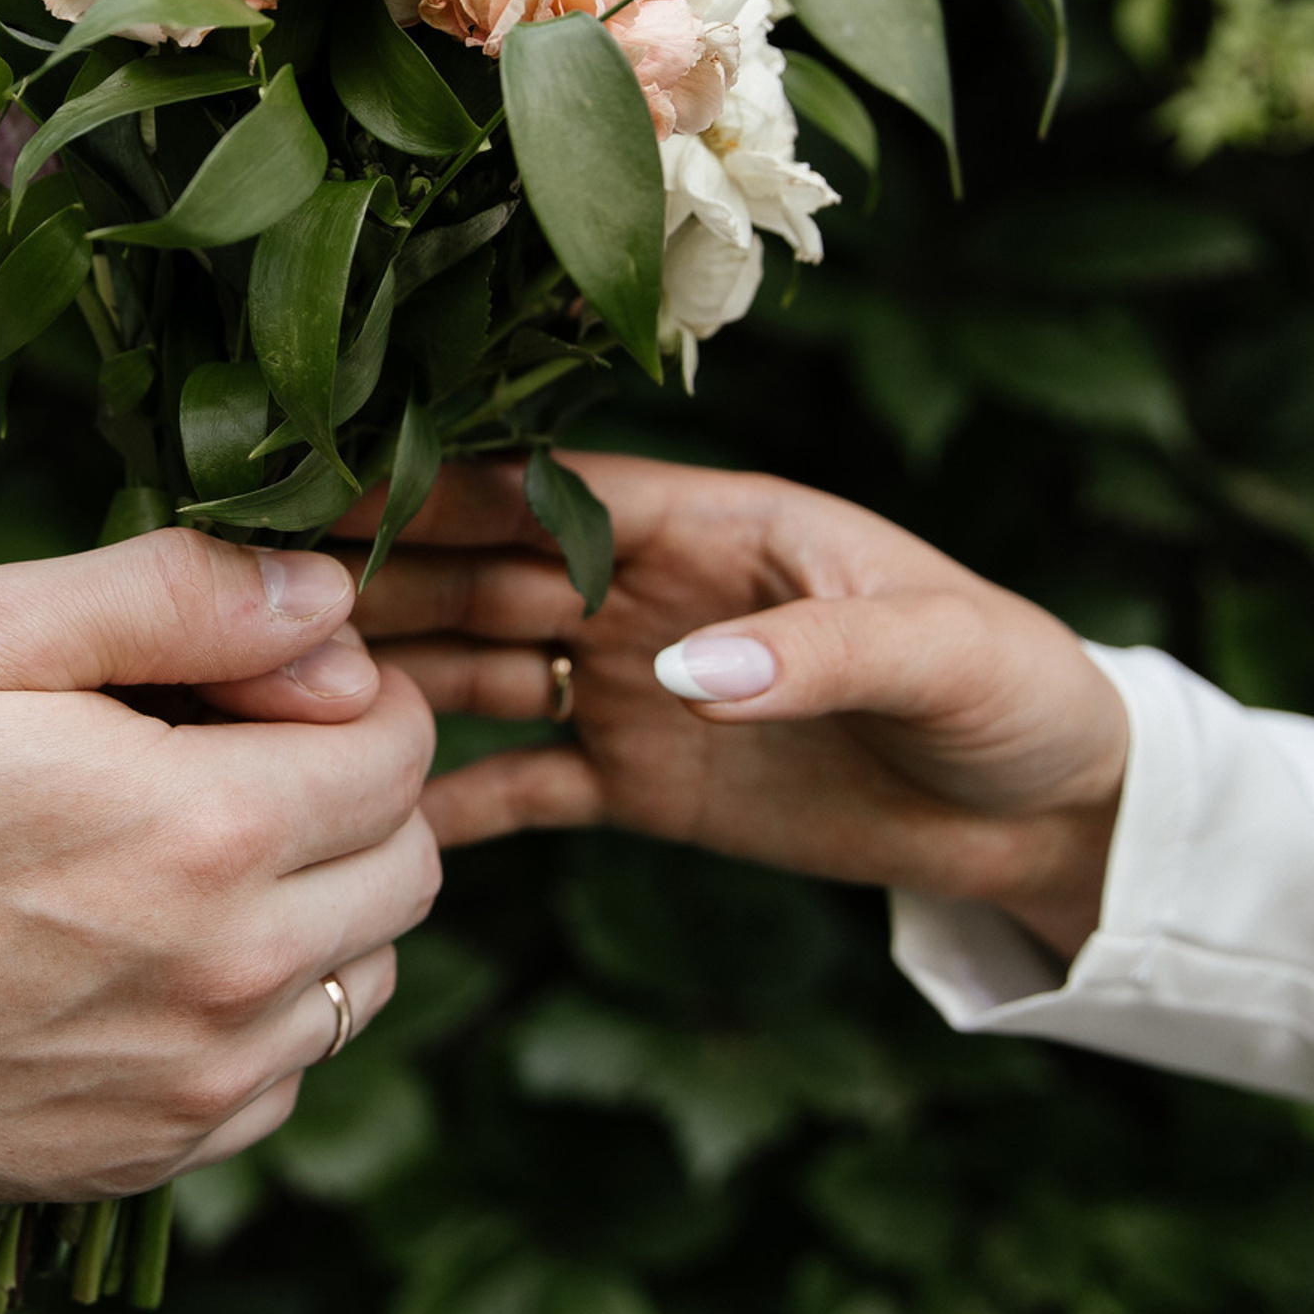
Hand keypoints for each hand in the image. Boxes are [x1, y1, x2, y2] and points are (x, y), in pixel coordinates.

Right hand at [0, 529, 438, 1199]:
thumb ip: (175, 594)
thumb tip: (326, 596)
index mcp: (209, 828)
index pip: (400, 747)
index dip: (350, 691)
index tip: (263, 679)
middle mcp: (233, 974)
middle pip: (408, 866)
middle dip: (352, 792)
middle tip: (233, 757)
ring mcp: (198, 1084)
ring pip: (365, 977)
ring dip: (319, 905)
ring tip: (188, 858)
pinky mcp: (151, 1155)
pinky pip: (285, 1077)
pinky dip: (258, 1011)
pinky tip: (149, 960)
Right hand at [345, 458, 1126, 958]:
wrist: (1052, 815)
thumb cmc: (1014, 690)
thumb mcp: (939, 650)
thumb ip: (814, 652)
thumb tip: (680, 677)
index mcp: (709, 523)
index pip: (547, 493)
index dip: (442, 493)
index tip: (335, 498)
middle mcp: (645, 592)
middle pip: (483, 577)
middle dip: (379, 584)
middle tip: (262, 610)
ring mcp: (629, 685)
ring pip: (478, 673)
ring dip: (390, 684)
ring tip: (281, 711)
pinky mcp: (637, 779)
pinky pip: (522, 787)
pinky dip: (451, 803)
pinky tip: (368, 820)